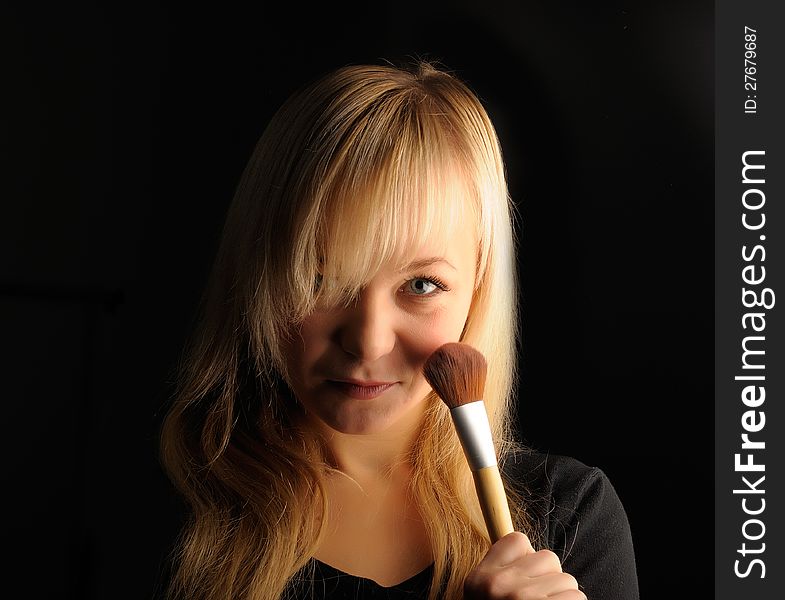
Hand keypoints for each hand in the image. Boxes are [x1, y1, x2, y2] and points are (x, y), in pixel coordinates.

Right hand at [464, 532, 585, 598]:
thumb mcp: (484, 595)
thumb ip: (500, 571)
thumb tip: (525, 545)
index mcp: (480, 579)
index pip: (517, 540)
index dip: (529, 558)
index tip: (528, 578)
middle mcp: (499, 585)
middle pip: (548, 558)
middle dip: (550, 580)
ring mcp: (522, 598)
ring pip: (567, 580)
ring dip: (563, 597)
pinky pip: (577, 598)